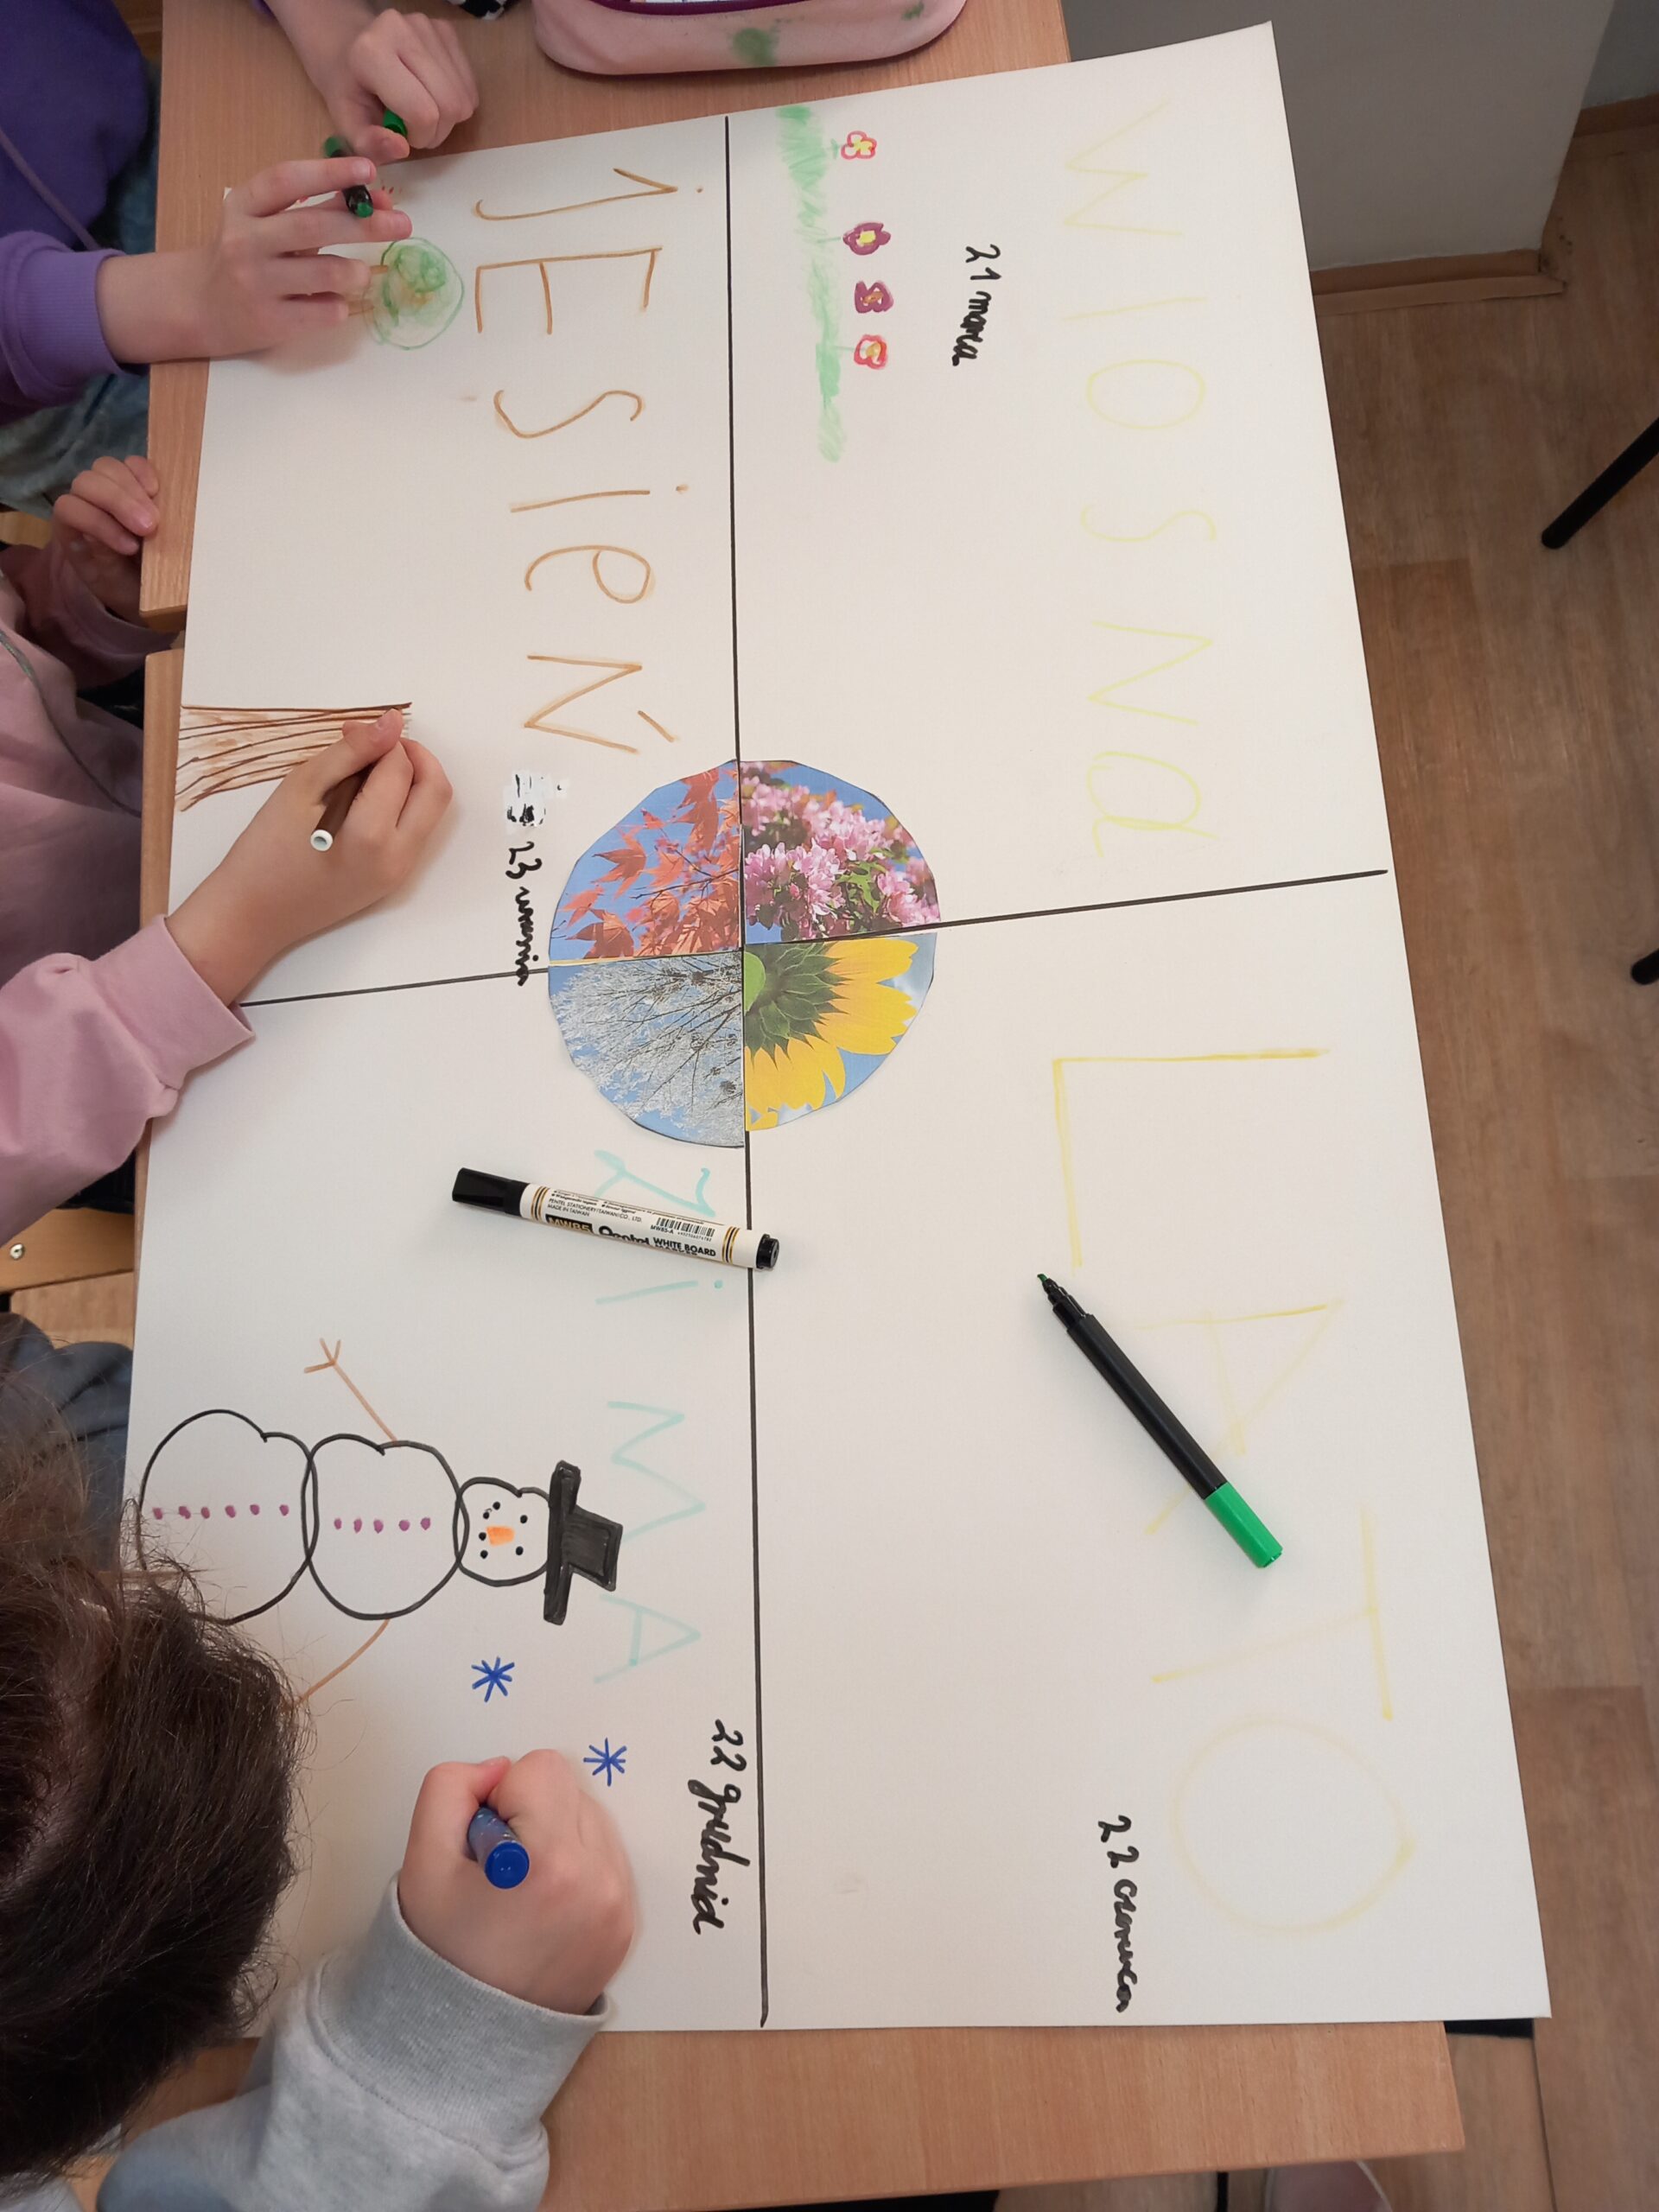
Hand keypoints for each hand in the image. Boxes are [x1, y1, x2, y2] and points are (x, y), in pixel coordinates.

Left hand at [51, 455, 158, 620]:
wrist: (146, 586)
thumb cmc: (126, 589)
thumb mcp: (113, 585)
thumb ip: (103, 560)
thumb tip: (92, 534)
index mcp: (70, 528)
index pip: (69, 508)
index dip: (98, 522)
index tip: (130, 547)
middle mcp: (84, 502)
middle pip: (88, 482)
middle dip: (119, 502)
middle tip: (150, 528)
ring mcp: (109, 488)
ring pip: (108, 468)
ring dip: (133, 489)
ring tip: (157, 517)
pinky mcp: (134, 482)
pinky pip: (134, 463)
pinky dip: (146, 473)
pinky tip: (158, 494)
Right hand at [95, 158, 410, 363]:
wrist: (200, 306)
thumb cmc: (247, 255)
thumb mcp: (270, 222)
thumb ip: (321, 207)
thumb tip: (378, 199)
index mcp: (244, 205)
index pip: (287, 180)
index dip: (329, 172)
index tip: (368, 169)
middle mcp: (246, 241)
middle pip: (313, 226)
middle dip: (364, 223)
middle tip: (403, 224)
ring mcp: (255, 283)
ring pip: (323, 273)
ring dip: (355, 271)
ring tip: (362, 273)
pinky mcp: (269, 322)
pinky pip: (322, 312)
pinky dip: (339, 306)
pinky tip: (336, 303)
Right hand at [167, 710, 450, 1002]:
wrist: (254, 914)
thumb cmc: (265, 850)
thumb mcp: (301, 789)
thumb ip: (350, 753)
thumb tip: (390, 724)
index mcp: (372, 835)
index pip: (400, 768)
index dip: (383, 740)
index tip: (354, 731)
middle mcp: (397, 857)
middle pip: (436, 790)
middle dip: (414, 757)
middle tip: (376, 745)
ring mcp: (400, 872)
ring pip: (431, 811)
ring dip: (411, 781)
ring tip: (366, 771)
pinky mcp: (395, 880)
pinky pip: (415, 831)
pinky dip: (402, 805)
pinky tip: (365, 798)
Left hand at [285, 3, 477, 160]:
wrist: (350, 46)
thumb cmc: (350, 89)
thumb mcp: (348, 123)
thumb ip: (370, 143)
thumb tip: (402, 149)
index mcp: (371, 53)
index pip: (422, 112)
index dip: (420, 137)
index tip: (404, 136)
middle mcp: (402, 30)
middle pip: (449, 105)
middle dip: (438, 131)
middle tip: (416, 129)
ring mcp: (427, 26)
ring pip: (464, 99)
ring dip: (448, 119)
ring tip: (423, 111)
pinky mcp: (445, 30)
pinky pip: (469, 86)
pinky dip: (456, 102)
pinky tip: (433, 95)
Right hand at [398, 1752, 634, 2015]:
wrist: (465, 2039)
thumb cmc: (440, 1948)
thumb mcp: (421, 1858)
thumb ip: (450, 1787)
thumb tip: (499, 1769)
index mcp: (554, 1862)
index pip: (540, 1769)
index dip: (500, 1797)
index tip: (483, 1847)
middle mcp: (601, 1881)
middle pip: (570, 1790)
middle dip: (530, 1816)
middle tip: (499, 1872)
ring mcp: (620, 1907)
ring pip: (591, 1819)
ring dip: (556, 1838)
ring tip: (520, 1890)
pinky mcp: (626, 1924)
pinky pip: (606, 1857)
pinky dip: (575, 1867)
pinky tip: (542, 1905)